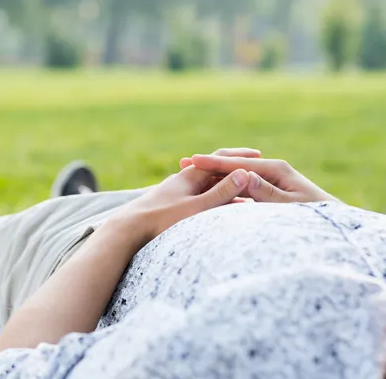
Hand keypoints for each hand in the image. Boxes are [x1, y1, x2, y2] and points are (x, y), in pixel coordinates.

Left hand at [117, 165, 249, 245]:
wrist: (127, 231)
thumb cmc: (161, 220)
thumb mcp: (196, 207)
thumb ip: (220, 192)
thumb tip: (244, 173)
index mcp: (190, 175)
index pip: (220, 159)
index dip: (240, 156)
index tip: (259, 155)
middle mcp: (183, 180)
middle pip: (214, 171)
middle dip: (235, 171)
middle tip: (255, 170)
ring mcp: (177, 193)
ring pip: (207, 186)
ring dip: (225, 187)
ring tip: (244, 193)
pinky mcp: (171, 207)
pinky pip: (198, 199)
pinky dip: (213, 200)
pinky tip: (218, 211)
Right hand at [182, 153, 336, 203]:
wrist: (334, 223)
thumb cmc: (314, 218)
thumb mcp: (289, 207)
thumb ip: (267, 193)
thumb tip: (244, 176)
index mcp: (276, 169)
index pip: (237, 165)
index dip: (213, 163)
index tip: (192, 160)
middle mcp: (272, 170)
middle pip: (234, 166)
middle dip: (208, 164)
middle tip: (183, 162)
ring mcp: (271, 178)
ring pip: (236, 175)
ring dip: (214, 174)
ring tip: (190, 173)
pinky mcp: (270, 188)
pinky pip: (243, 185)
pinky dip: (226, 184)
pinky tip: (210, 186)